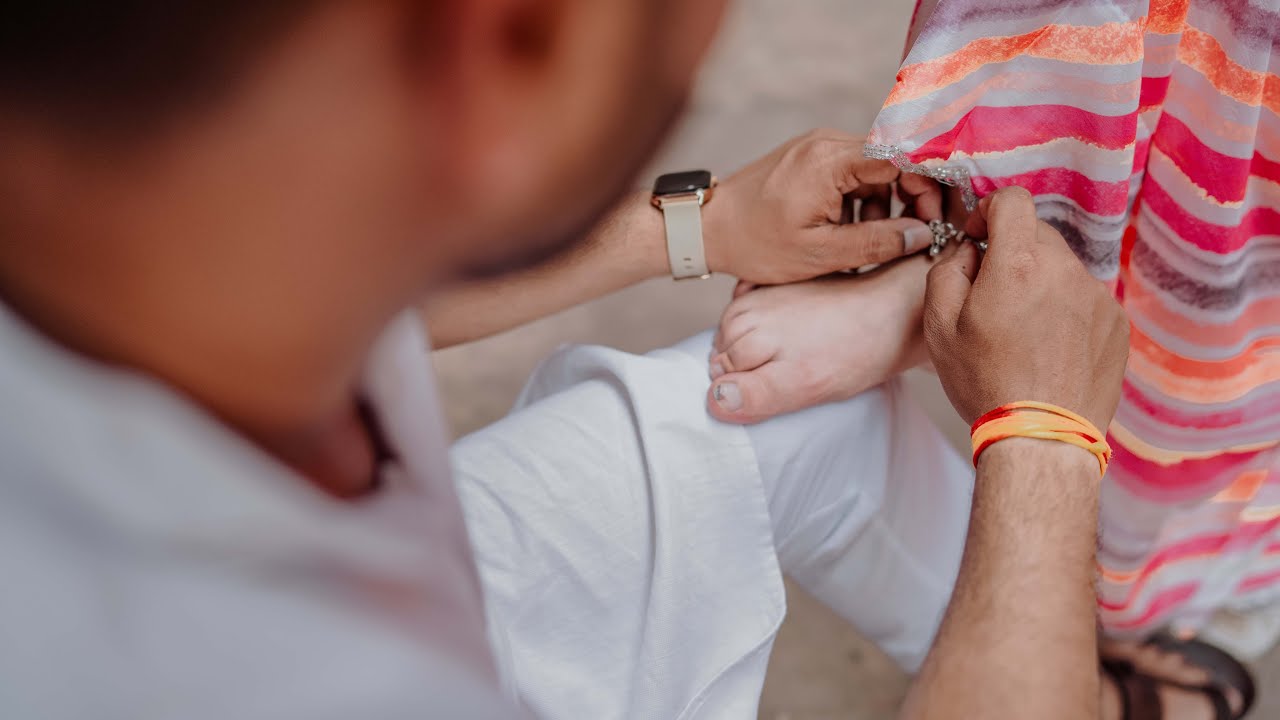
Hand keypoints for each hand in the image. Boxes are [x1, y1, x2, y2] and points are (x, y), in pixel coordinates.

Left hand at [702, 129, 942, 284]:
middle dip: (908, 197)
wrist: (708, 229)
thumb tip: (923, 235)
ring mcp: (817, 147)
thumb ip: (877, 243)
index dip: (925, 184)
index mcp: (830, 160)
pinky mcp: (809, 158)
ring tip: (867, 242)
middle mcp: (827, 142)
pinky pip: (851, 173)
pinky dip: (859, 200)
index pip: (901, 155)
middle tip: (911, 234)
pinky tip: (847, 231)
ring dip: (881, 204)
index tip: (931, 216)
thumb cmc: (756, 244)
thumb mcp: (820, 254)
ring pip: (873, 170)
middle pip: (891, 161)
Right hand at [706, 255, 930, 423]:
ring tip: (795, 352)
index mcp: (743, 334)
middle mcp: (743, 309)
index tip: (780, 388)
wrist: (894, 308)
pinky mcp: (773, 286)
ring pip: (736, 336)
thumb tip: (714, 400)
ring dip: (757, 348)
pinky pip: (750, 312)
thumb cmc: (856, 352)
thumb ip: (757, 394)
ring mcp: (757, 294)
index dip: (746, 392)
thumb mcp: (807, 385)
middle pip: (724, 356)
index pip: (717, 379)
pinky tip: (789, 330)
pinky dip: (763, 324)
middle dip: (749, 370)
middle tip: (791, 371)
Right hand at [922, 187, 1128, 430]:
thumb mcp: (938, 326)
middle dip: (1012, 254)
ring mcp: (1096, 296)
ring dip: (1040, 285)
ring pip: (1061, 269)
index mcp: (1017, 264)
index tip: (980, 235)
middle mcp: (1064, 270)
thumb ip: (947, 270)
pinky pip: (1084, 299)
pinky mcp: (1115, 323)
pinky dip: (1065, 311)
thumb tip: (969, 253)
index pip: (1013, 200)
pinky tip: (1049, 348)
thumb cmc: (986, 383)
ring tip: (1023, 332)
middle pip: (1037, 235)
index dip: (990, 210)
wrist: (1042, 437)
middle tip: (993, 296)